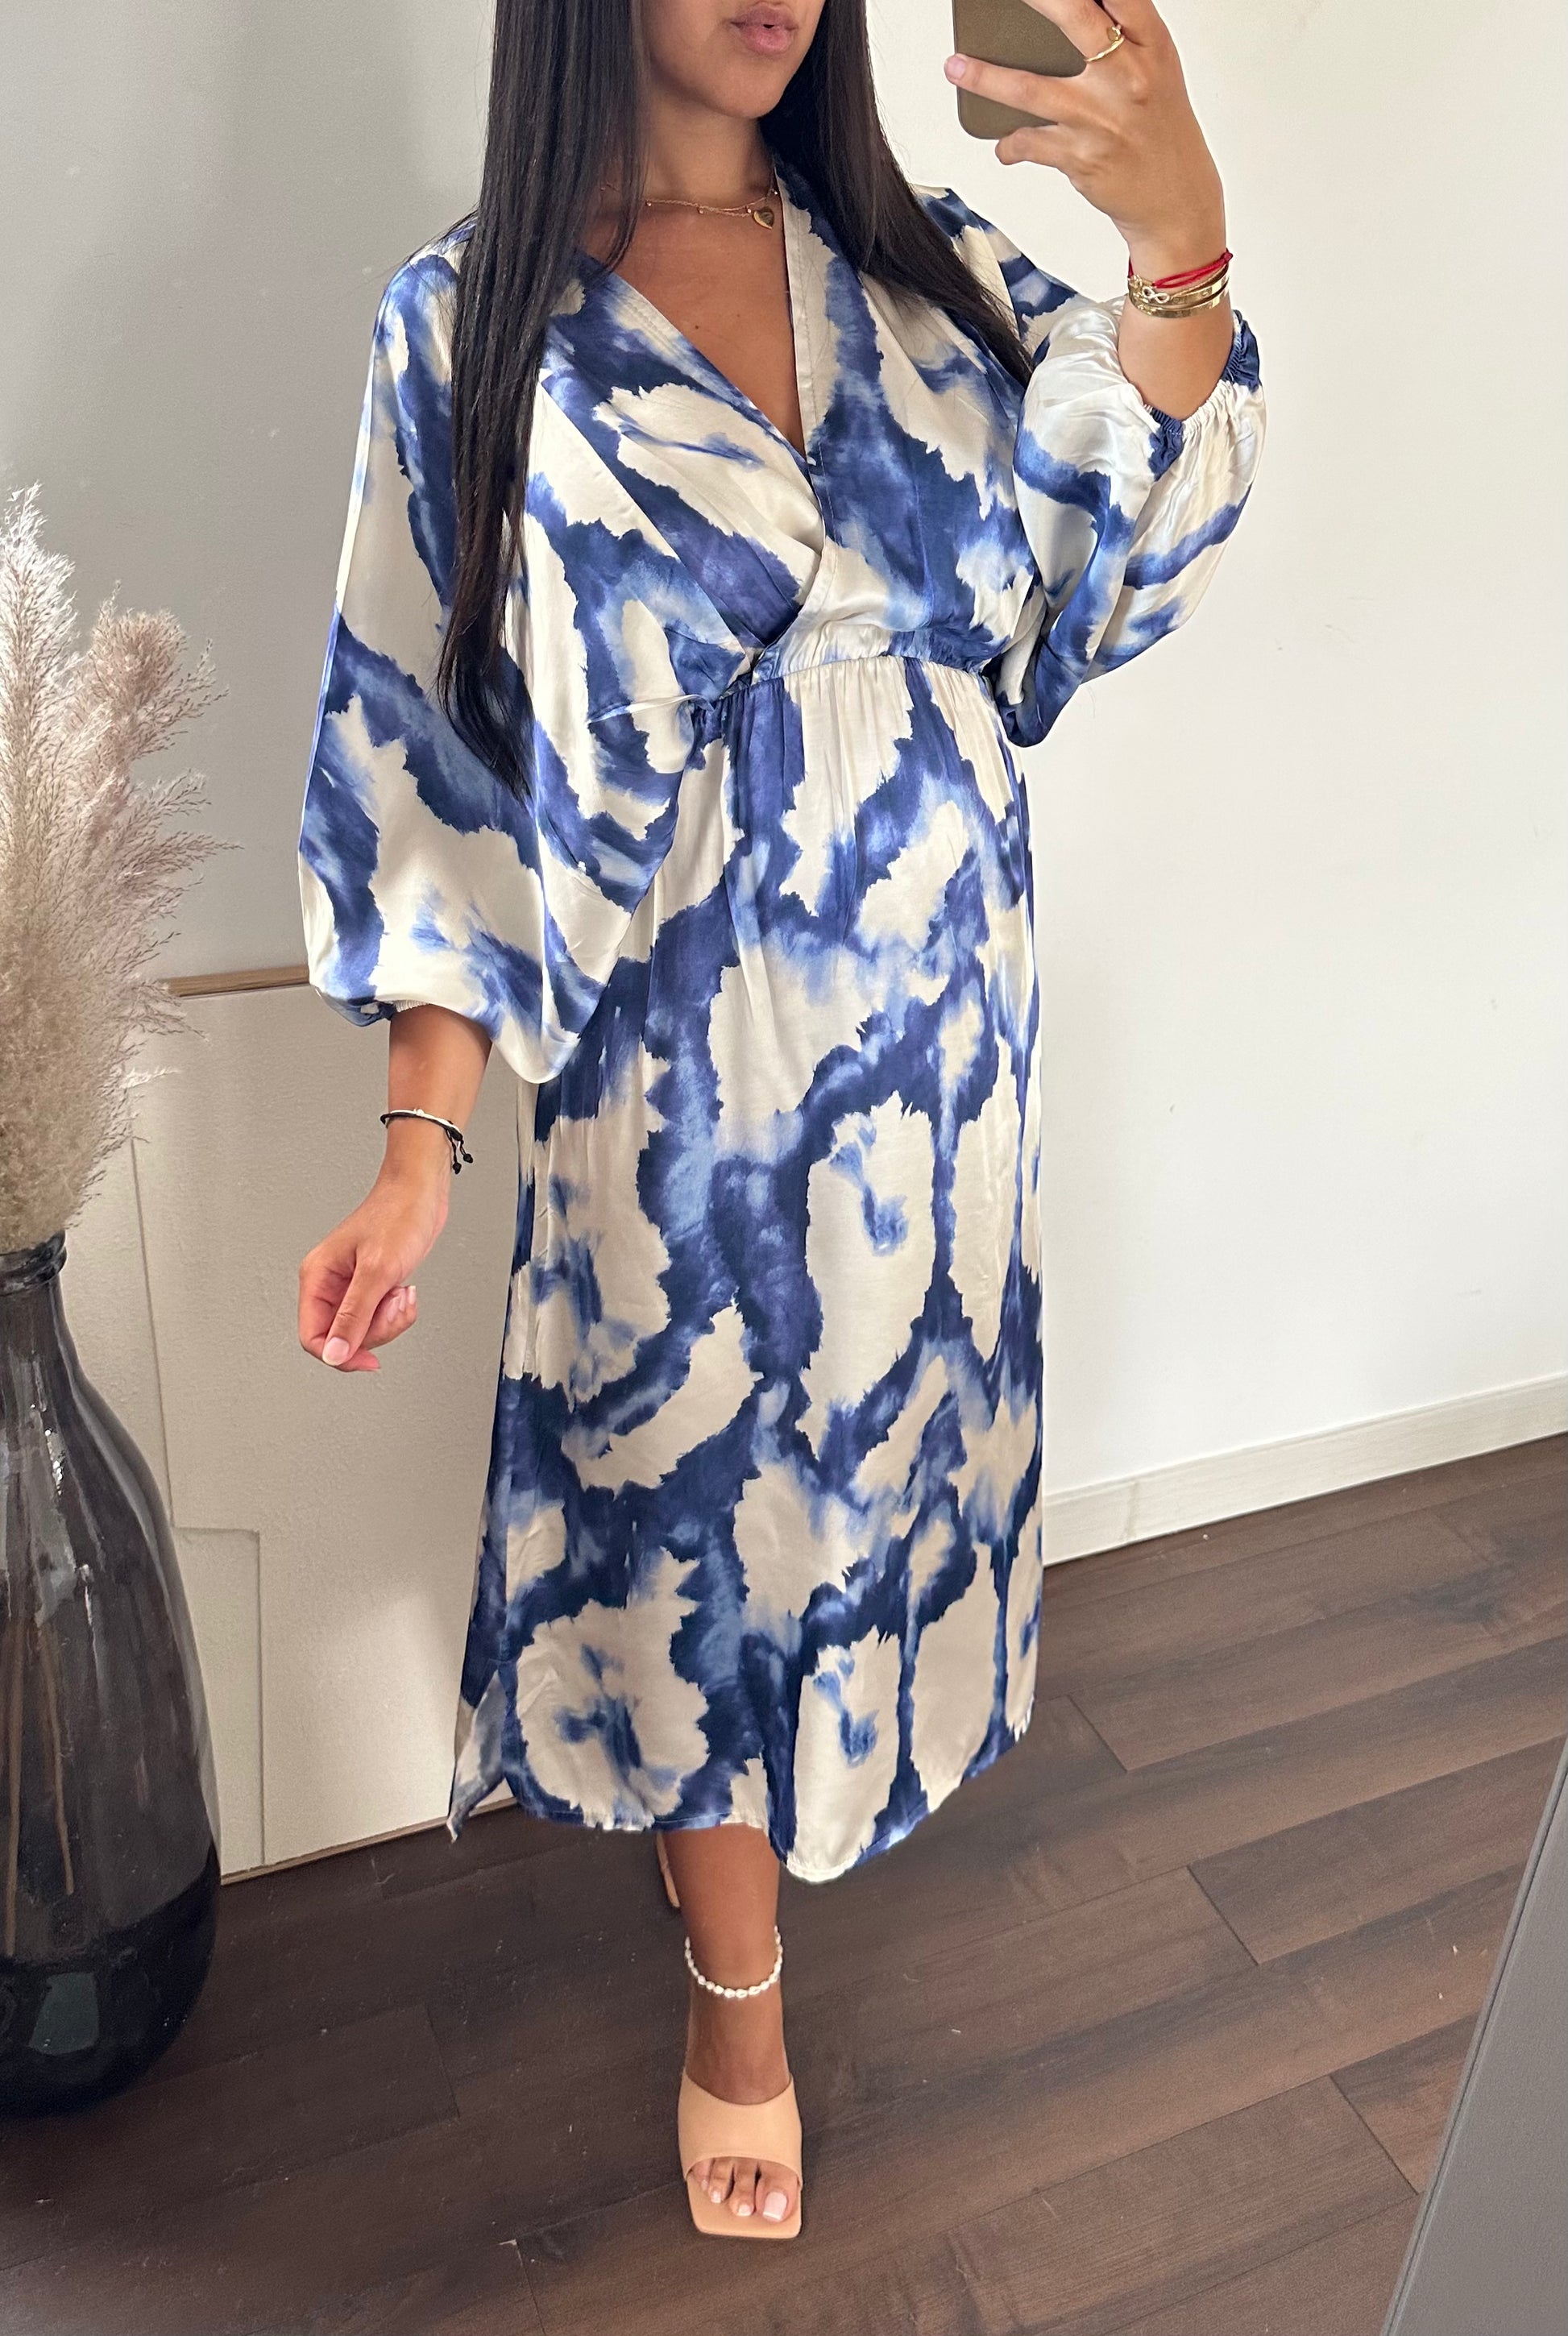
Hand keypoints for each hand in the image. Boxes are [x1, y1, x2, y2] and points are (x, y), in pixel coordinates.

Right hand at [298, 1133, 448, 1373]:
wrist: (421, 1193)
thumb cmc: (398, 1216)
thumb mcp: (377, 1271)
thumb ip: (354, 1316)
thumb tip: (334, 1354)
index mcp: (317, 1277)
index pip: (313, 1337)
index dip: (340, 1355)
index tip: (369, 1361)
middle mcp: (329, 1284)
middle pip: (343, 1338)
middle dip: (376, 1329)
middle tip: (392, 1303)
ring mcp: (351, 1286)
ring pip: (365, 1330)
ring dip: (390, 1318)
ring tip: (400, 1292)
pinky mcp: (371, 1285)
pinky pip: (380, 1317)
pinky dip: (397, 1310)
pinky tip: (404, 1290)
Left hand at [945, 0, 1225, 274]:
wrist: (1176, 200)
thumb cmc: (1159, 130)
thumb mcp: (1156, 70)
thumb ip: (1122, 34)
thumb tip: (1066, 11)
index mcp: (1151, 46)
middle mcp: (1127, 76)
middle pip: (1074, 17)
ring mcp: (1101, 117)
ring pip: (1029, 88)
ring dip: (984, 78)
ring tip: (954, 66)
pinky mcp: (1080, 157)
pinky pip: (1027, 143)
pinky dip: (1009, 144)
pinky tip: (1003, 144)